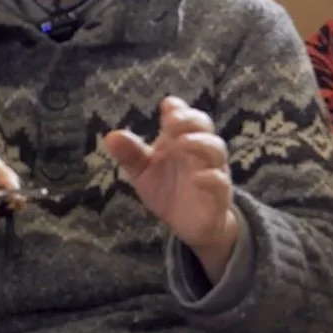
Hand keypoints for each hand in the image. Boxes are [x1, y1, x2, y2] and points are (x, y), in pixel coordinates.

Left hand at [103, 97, 238, 258]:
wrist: (189, 225)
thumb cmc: (167, 188)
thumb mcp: (143, 172)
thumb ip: (131, 155)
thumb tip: (110, 136)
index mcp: (179, 140)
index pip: (184, 115)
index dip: (177, 108)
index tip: (167, 106)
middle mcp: (199, 151)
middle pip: (204, 125)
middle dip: (190, 119)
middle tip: (171, 122)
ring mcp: (212, 171)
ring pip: (216, 149)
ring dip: (199, 142)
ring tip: (180, 144)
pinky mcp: (218, 196)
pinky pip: (221, 183)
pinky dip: (211, 178)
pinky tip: (196, 178)